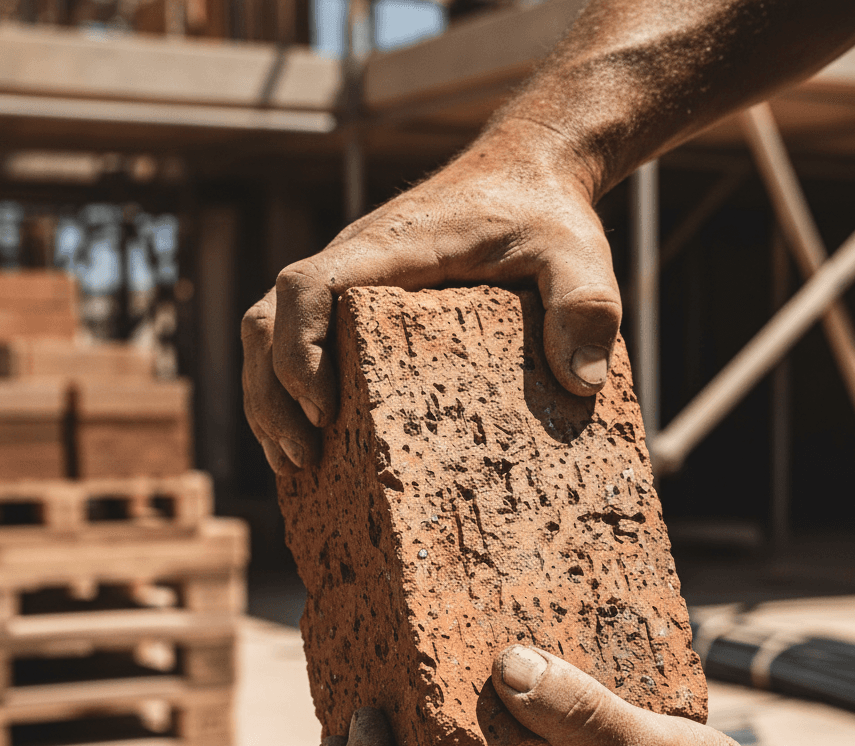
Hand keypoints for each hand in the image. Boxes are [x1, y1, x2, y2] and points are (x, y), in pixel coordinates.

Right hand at [241, 122, 621, 471]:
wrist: (527, 173)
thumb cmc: (547, 215)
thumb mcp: (579, 255)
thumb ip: (586, 306)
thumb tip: (580, 385)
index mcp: (393, 248)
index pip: (310, 286)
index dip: (300, 349)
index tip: (326, 411)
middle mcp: (355, 262)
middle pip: (269, 319)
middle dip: (271, 394)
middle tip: (304, 460)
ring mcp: (350, 282)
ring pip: (269, 330)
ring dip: (268, 396)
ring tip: (296, 464)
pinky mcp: (358, 301)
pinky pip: (298, 337)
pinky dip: (286, 387)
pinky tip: (310, 439)